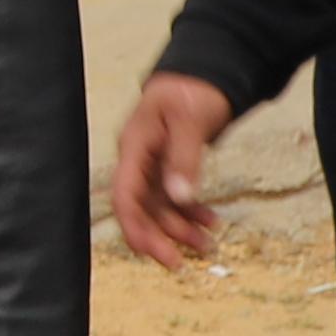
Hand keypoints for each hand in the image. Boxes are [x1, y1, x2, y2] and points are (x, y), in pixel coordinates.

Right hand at [110, 68, 232, 265]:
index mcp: (134, 146)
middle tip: (181, 262)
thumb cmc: (192, 89)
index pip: (125, 195)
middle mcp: (138, 159)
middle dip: (159, 237)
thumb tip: (179, 197)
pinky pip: (174, 198)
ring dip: (180, 228)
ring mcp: (152, 165)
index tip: (154, 253)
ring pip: (159, 207)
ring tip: (208, 244)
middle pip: (139, 208)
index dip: (136, 227)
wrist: (204, 73)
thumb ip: (184, 158)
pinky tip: (210, 222)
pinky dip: (191, 213)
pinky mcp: (168, 166)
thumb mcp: (189, 119)